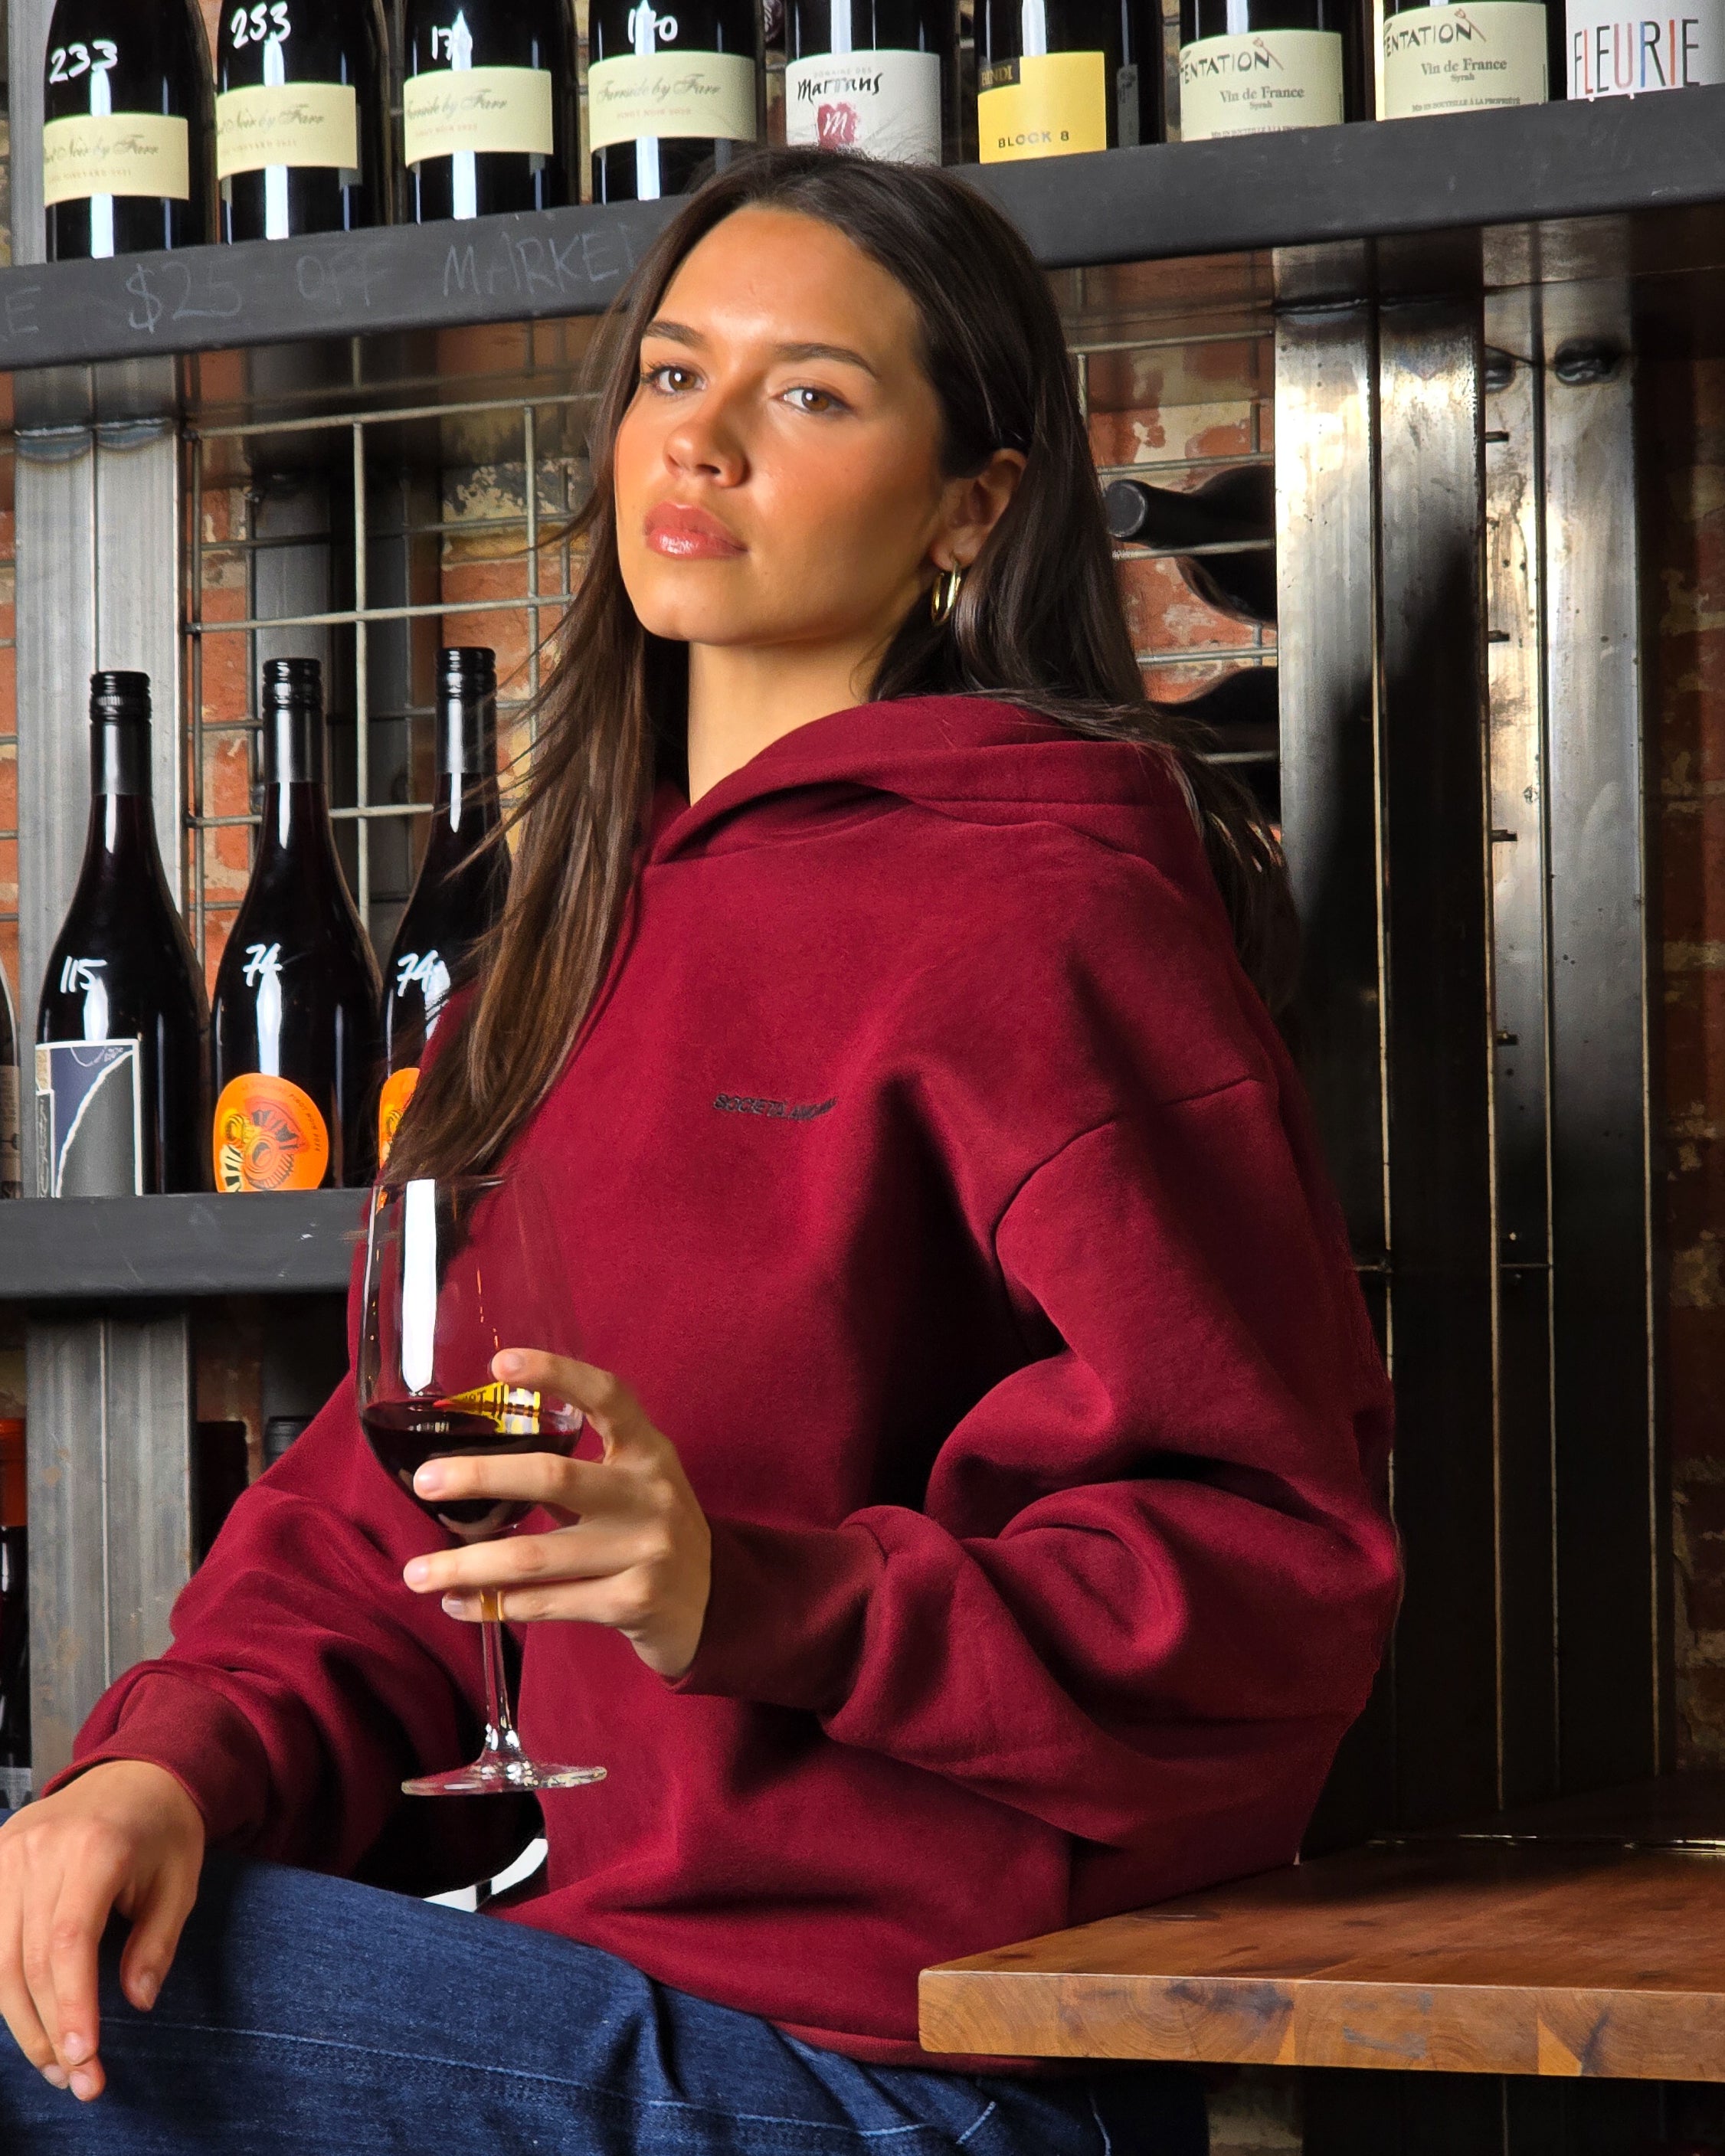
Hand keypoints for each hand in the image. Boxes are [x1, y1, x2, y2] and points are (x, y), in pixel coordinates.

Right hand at [0, 1759, 203, 2102]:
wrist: (136, 1771)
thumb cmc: (164, 1829)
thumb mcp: (181, 1881)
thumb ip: (157, 1942)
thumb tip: (136, 2003)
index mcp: (94, 1849)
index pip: (68, 1943)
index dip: (70, 2006)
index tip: (83, 2058)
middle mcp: (39, 1851)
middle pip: (28, 1961)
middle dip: (49, 2029)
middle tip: (78, 2079)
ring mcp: (6, 1854)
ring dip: (22, 2021)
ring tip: (56, 2062)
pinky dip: (3, 1987)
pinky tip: (27, 2020)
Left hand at [403, 1352, 712, 1681]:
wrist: (714, 1603)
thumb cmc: (650, 1529)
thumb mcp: (634, 1483)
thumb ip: (576, 1467)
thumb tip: (469, 1467)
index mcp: (648, 1451)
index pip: (608, 1397)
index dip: (557, 1373)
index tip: (499, 1364)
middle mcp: (649, 1494)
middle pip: (554, 1477)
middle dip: (481, 1476)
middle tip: (423, 1482)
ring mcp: (645, 1550)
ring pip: (537, 1556)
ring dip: (468, 1565)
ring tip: (415, 1574)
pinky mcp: (634, 1603)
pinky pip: (549, 1603)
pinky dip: (494, 1607)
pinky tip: (458, 1604)